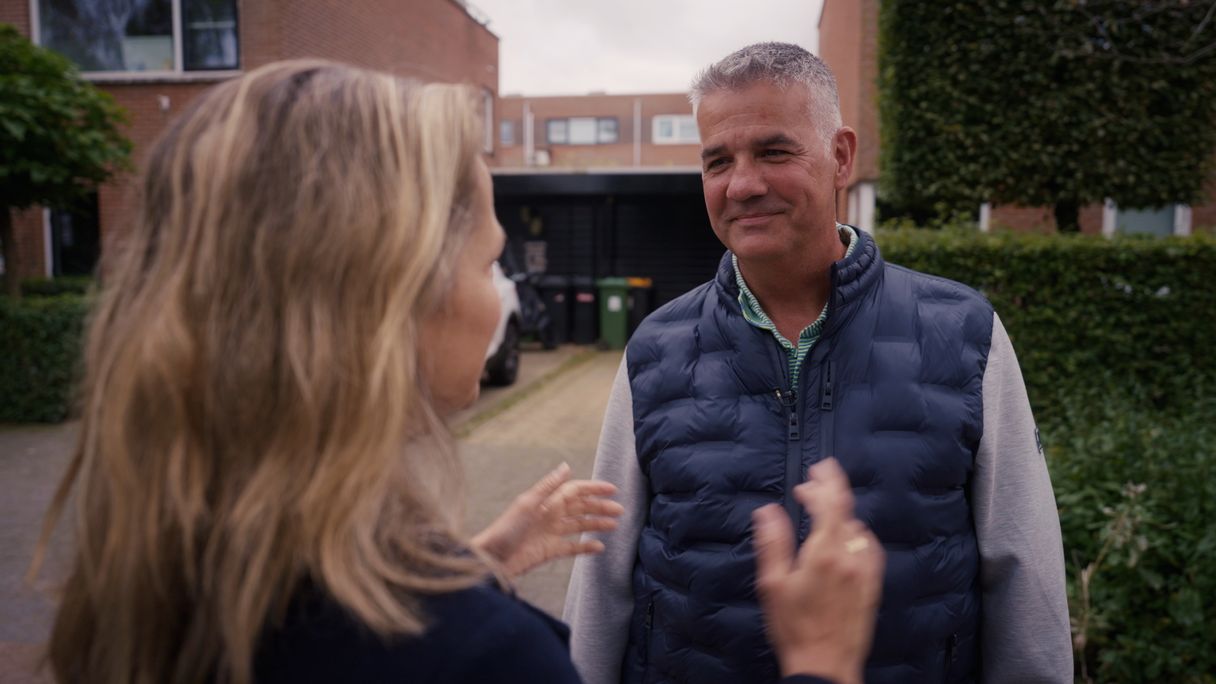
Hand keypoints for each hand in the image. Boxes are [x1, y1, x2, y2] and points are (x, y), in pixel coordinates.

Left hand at [472, 463, 622, 576]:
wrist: (491, 559)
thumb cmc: (506, 529)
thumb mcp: (527, 503)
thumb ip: (548, 486)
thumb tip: (567, 466)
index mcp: (546, 501)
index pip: (575, 491)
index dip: (593, 489)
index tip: (613, 490)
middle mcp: (550, 515)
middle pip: (580, 508)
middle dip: (600, 507)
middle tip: (620, 510)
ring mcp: (551, 533)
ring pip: (579, 525)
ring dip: (597, 524)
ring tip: (615, 525)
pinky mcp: (549, 551)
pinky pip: (572, 547)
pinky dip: (586, 546)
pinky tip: (600, 547)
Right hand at [751, 458, 884, 683]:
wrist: (824, 664)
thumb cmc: (795, 628)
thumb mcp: (772, 583)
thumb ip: (772, 542)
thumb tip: (768, 511)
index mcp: (824, 553)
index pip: (832, 502)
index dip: (826, 480)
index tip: (817, 470)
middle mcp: (850, 558)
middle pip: (846, 511)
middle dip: (830, 493)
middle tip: (814, 486)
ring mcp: (865, 572)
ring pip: (858, 529)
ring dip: (842, 515)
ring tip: (825, 514)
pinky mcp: (872, 586)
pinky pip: (870, 549)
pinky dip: (857, 536)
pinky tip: (847, 540)